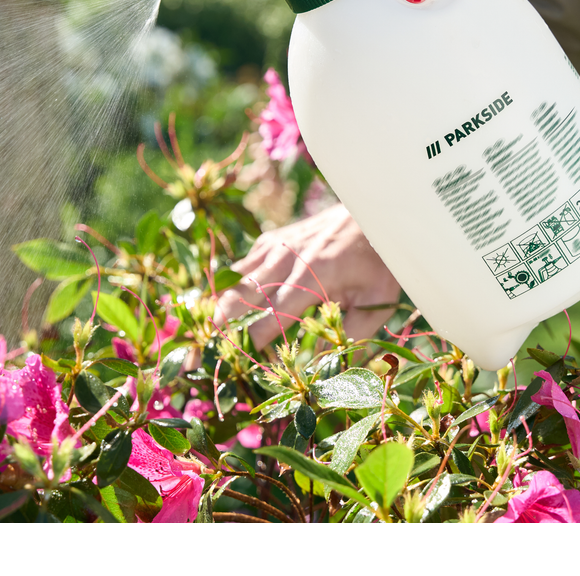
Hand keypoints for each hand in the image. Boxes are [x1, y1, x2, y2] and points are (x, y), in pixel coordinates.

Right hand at [213, 204, 399, 347]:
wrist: (373, 212)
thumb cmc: (379, 261)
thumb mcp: (377, 301)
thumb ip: (351, 334)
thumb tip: (324, 368)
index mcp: (313, 275)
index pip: (272, 316)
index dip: (253, 343)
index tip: (241, 365)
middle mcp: (287, 259)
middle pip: (242, 298)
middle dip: (222, 329)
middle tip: (203, 356)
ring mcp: (275, 246)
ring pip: (235, 282)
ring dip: (217, 311)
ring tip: (200, 338)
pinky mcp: (271, 241)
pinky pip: (242, 268)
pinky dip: (227, 290)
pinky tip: (216, 311)